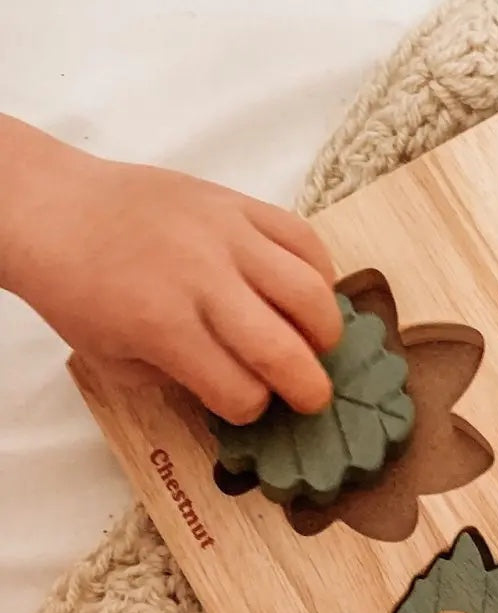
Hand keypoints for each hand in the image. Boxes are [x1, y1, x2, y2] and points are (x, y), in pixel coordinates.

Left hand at [0, 117, 342, 422]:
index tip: (243, 405)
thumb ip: (179, 381)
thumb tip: (239, 390)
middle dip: (308, 389)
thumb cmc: (79, 290)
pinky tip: (308, 292)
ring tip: (314, 343)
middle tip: (309, 397)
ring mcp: (226, 235)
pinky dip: (320, 272)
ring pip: (310, 293)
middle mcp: (202, 279)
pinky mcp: (238, 202)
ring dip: (325, 332)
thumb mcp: (114, 359)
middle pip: (285, 351)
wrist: (57, 209)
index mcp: (163, 327)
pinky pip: (304, 238)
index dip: (249, 410)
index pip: (240, 392)